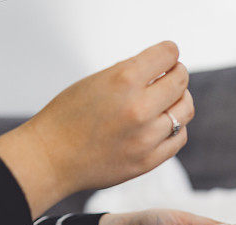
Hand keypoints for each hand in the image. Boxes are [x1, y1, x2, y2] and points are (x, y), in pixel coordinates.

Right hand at [0, 41, 193, 217]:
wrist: (51, 158)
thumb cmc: (68, 116)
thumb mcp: (96, 81)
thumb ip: (131, 73)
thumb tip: (163, 69)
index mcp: (123, 80)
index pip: (168, 54)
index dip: (169, 53)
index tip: (167, 57)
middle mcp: (139, 108)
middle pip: (181, 81)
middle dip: (177, 74)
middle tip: (170, 76)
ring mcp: (145, 137)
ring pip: (185, 110)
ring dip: (180, 101)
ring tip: (168, 101)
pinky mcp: (148, 161)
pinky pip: (179, 138)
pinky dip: (176, 127)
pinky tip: (163, 124)